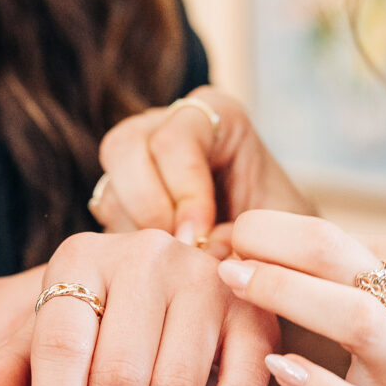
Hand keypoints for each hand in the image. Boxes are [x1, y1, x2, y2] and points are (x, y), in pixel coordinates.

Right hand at [90, 89, 314, 250]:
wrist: (272, 256)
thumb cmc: (281, 233)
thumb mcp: (278, 230)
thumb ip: (243, 234)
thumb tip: (202, 249)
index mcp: (215, 115)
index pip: (176, 137)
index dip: (184, 189)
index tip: (202, 235)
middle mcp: (166, 126)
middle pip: (124, 147)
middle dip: (148, 206)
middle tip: (179, 250)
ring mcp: (137, 161)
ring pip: (108, 187)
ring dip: (136, 233)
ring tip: (176, 266)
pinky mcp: (120, 200)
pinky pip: (104, 222)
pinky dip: (128, 250)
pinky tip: (162, 271)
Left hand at [218, 209, 385, 385]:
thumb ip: (356, 276)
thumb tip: (264, 249)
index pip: (333, 235)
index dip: (271, 230)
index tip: (227, 234)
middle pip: (339, 257)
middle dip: (271, 245)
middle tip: (219, 246)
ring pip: (354, 319)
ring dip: (286, 294)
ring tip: (234, 283)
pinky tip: (277, 370)